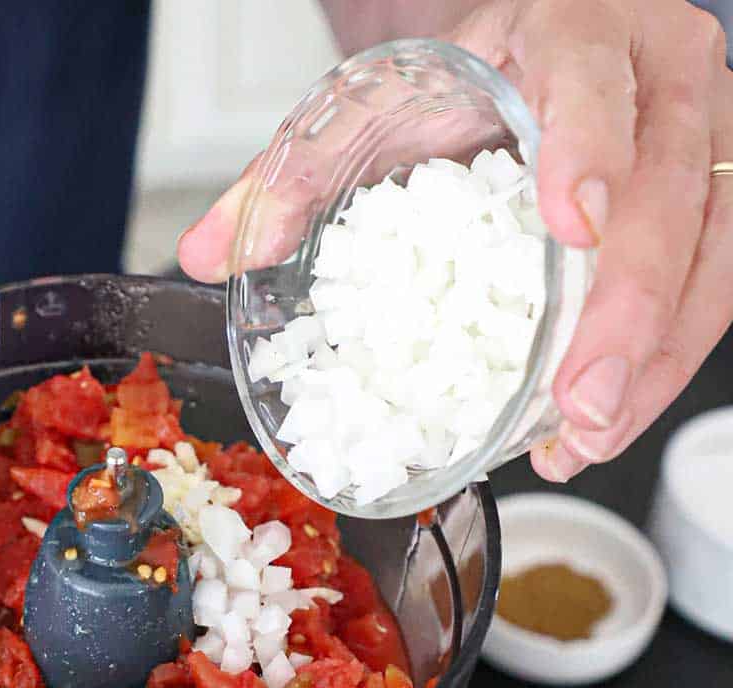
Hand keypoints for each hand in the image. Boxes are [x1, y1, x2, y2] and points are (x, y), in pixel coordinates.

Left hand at [178, 0, 731, 483]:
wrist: (531, 53)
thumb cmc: (464, 86)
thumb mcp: (381, 111)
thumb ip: (294, 177)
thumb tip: (214, 253)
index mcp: (570, 35)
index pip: (592, 81)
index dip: (590, 151)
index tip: (571, 227)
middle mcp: (657, 78)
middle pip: (672, 193)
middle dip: (628, 313)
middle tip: (575, 403)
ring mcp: (699, 138)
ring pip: (714, 252)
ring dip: (654, 360)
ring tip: (586, 438)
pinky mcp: (713, 197)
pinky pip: (718, 284)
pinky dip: (663, 362)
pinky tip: (602, 421)